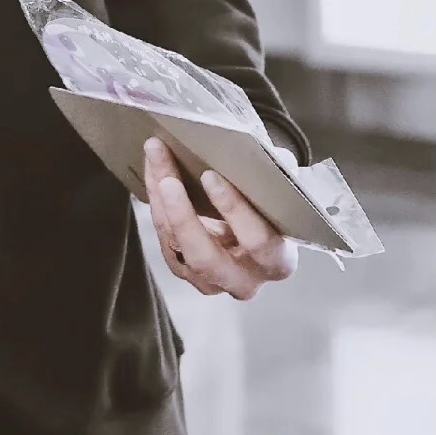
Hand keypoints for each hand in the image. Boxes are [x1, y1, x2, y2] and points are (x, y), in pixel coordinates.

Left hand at [143, 137, 297, 299]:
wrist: (252, 229)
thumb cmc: (270, 209)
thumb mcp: (282, 194)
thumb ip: (281, 176)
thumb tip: (272, 154)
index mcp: (276, 262)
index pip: (257, 242)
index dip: (234, 210)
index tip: (210, 176)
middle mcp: (242, 280)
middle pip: (205, 258)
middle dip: (183, 217)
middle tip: (168, 180)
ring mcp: (209, 279)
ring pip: (176, 246)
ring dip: (160, 200)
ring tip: (155, 159)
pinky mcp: (183, 269)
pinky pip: (163, 236)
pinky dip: (155, 200)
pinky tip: (154, 169)